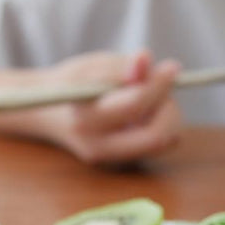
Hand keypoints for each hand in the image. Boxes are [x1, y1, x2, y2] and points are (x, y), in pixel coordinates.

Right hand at [38, 50, 181, 163]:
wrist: (52, 114)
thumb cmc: (73, 84)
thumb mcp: (89, 67)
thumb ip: (118, 66)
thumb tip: (145, 60)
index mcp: (85, 118)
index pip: (133, 106)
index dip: (158, 85)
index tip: (172, 67)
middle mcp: (98, 146)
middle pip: (155, 136)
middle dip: (168, 108)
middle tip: (164, 86)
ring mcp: (112, 160)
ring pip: (162, 142)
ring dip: (168, 116)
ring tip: (150, 96)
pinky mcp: (123, 164)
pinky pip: (158, 146)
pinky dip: (162, 125)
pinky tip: (146, 112)